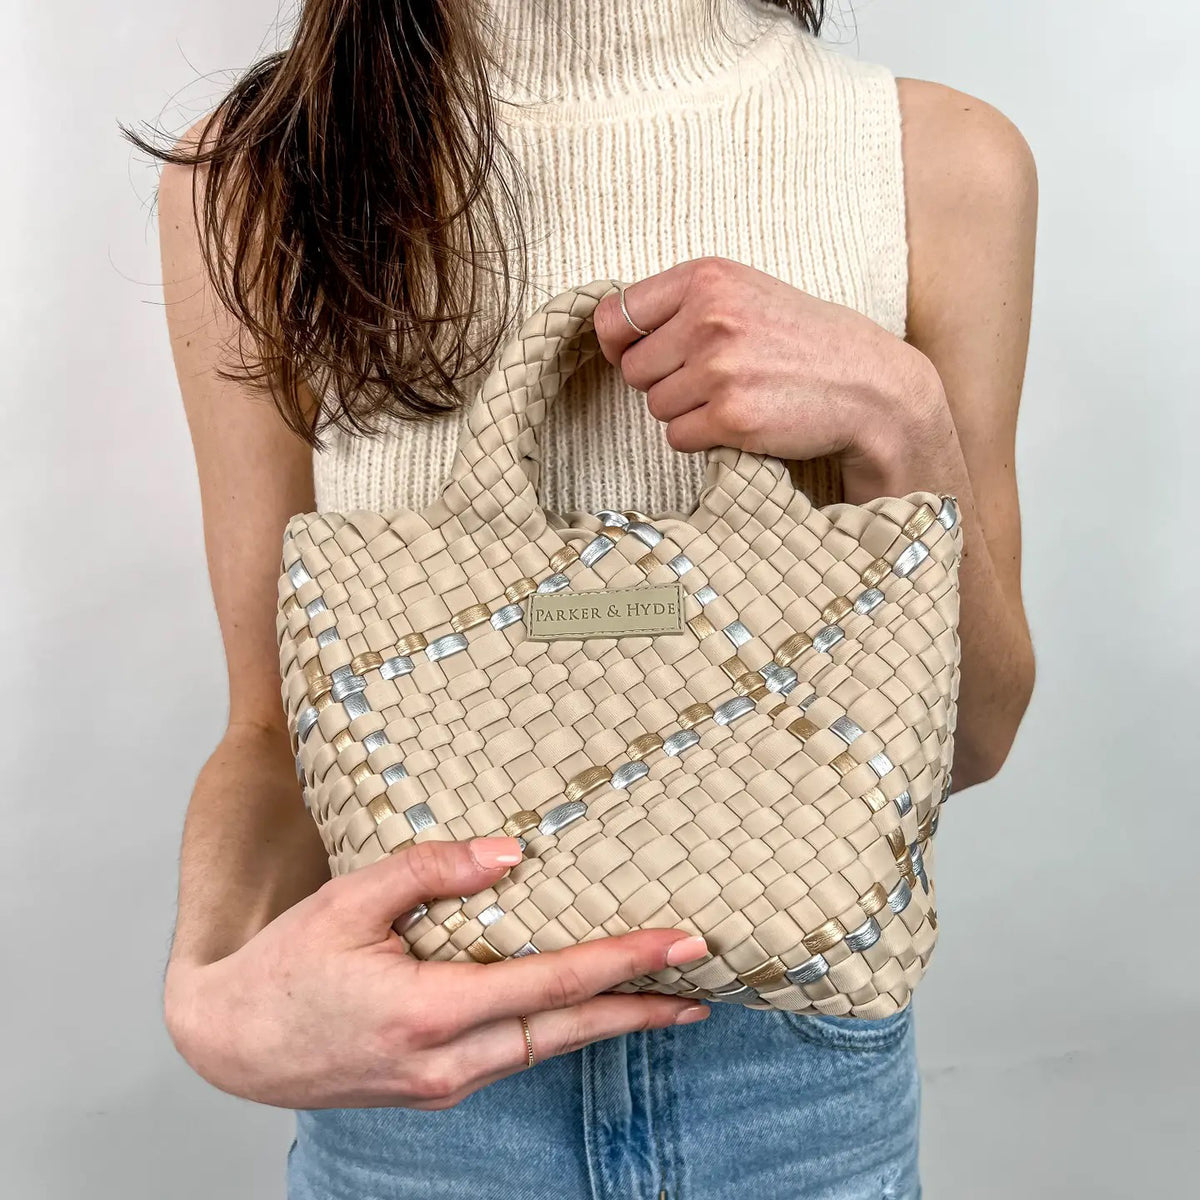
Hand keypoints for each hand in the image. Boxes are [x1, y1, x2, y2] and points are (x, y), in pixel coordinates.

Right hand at [163, 837, 710, 1109]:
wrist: (232, 1044)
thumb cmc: (287, 966)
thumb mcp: (350, 898)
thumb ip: (432, 870)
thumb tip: (512, 853)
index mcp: (430, 1010)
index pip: (552, 983)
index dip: (623, 961)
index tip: (680, 945)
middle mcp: (447, 1061)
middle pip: (566, 1031)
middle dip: (640, 1007)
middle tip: (702, 986)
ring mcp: (442, 1085)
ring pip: (544, 1049)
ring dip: (605, 1024)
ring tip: (659, 1001)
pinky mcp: (434, 1088)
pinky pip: (514, 1056)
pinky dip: (558, 1033)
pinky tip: (579, 1013)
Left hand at [593, 256, 946, 475]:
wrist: (871, 386)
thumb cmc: (806, 342)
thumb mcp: (748, 295)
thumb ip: (686, 304)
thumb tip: (612, 334)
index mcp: (708, 278)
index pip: (617, 314)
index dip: (615, 343)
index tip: (628, 355)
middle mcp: (710, 318)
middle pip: (634, 369)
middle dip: (661, 382)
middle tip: (710, 380)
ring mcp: (721, 369)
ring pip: (655, 407)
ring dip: (685, 412)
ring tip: (734, 397)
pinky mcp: (732, 417)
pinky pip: (678, 438)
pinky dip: (702, 438)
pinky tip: (741, 421)